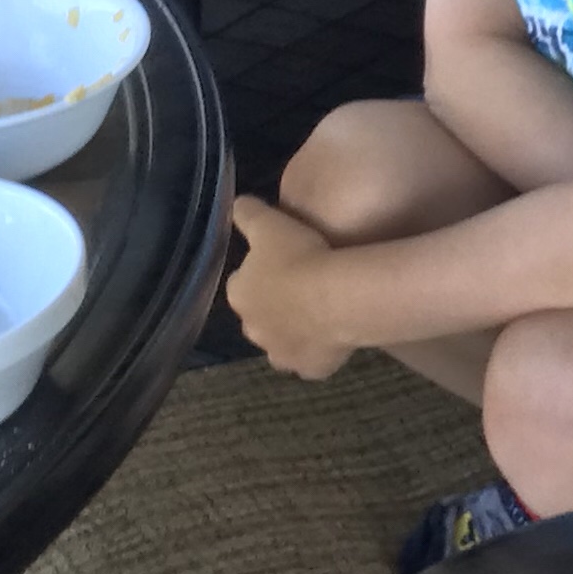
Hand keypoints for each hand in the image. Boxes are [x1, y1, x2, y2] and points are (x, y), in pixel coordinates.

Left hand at [227, 196, 352, 379]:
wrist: (335, 297)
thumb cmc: (297, 257)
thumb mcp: (270, 223)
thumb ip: (248, 213)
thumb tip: (237, 204)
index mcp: (240, 294)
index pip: (241, 283)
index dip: (259, 273)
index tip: (279, 263)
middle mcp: (253, 329)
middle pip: (259, 316)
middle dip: (273, 307)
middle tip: (301, 288)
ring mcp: (281, 354)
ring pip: (281, 344)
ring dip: (292, 334)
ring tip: (316, 316)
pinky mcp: (310, 369)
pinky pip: (310, 362)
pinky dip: (317, 354)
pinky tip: (332, 338)